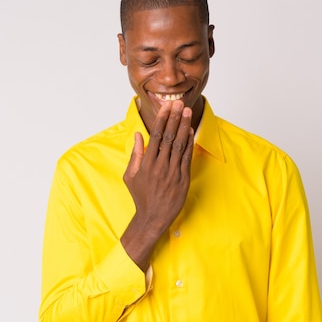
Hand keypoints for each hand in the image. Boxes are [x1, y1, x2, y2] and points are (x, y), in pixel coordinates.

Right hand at [121, 100, 193, 269]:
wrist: (152, 217)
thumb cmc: (141, 196)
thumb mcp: (131, 175)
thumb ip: (135, 154)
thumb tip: (137, 135)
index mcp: (146, 163)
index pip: (156, 136)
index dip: (162, 119)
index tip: (166, 107)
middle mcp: (160, 166)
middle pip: (169, 137)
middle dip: (174, 118)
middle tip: (179, 103)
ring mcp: (172, 172)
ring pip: (180, 145)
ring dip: (184, 126)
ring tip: (187, 112)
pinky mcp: (183, 179)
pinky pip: (187, 157)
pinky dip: (190, 143)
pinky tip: (191, 131)